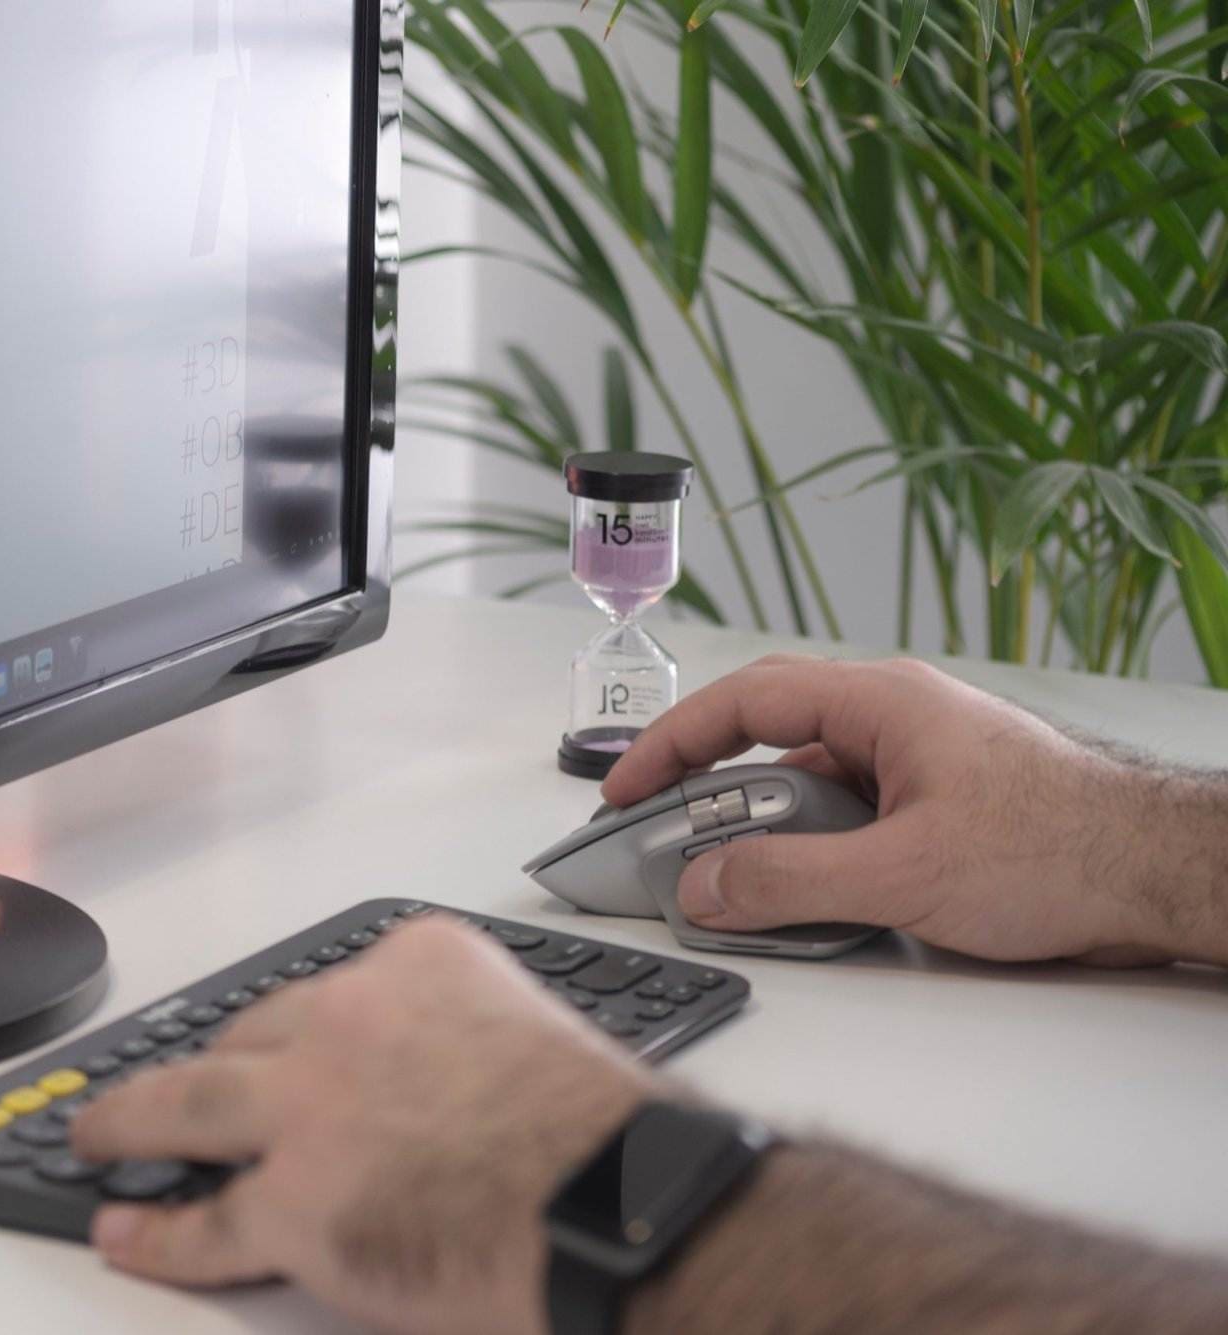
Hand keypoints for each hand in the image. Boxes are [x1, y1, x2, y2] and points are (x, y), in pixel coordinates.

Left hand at [69, 918, 657, 1334]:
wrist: (618, 1203)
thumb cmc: (605, 1134)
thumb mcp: (530, 1031)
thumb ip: (462, 1040)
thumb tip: (439, 1095)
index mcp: (416, 964)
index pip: (333, 990)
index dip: (301, 1034)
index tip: (283, 1045)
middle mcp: (347, 1016)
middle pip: (250, 1035)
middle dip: (219, 1067)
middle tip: (188, 1092)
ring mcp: (309, 1108)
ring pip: (186, 1103)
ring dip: (133, 1119)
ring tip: (100, 1134)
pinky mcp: (292, 1202)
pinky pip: (204, 1222)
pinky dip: (156, 1232)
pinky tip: (124, 1232)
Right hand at [602, 654, 1218, 964]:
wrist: (1160, 873)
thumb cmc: (1060, 851)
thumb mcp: (903, 875)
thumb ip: (788, 882)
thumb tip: (705, 887)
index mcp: (882, 703)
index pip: (744, 701)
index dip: (671, 744)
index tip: (626, 789)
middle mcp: (896, 717)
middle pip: (768, 730)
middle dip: (704, 779)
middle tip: (656, 825)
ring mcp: (919, 757)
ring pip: (810, 777)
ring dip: (764, 821)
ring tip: (731, 876)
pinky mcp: (939, 798)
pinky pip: (848, 808)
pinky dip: (810, 842)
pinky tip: (804, 888)